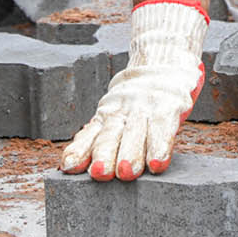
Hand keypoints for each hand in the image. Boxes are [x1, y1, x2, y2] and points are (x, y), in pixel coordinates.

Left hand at [60, 0, 207, 180]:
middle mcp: (122, 111)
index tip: (69, 166)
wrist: (164, 63)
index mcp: (107, 115)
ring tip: (126, 173)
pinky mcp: (169, 106)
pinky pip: (163, 127)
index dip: (80, 151)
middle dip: (104, 154)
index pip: (90, 135)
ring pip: (135, 132)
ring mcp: (145, 108)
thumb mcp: (116, 115)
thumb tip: (68, 165)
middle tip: (100, 173)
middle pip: (110, 135)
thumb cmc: (137, 102)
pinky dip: (160, 146)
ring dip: (130, 153)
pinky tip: (157, 163)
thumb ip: (97, 138)